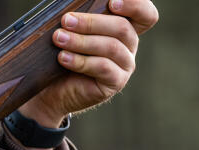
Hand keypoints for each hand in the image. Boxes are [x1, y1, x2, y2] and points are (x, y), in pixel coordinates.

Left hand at [20, 0, 158, 127]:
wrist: (53, 92)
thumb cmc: (63, 57)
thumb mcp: (74, 34)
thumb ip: (82, 19)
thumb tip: (74, 10)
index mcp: (125, 29)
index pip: (145, 14)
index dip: (135, 5)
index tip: (112, 2)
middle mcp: (129, 46)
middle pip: (122, 27)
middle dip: (91, 22)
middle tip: (66, 20)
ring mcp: (125, 65)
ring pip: (111, 47)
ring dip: (81, 41)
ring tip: (59, 38)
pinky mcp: (115, 82)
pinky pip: (102, 67)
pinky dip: (80, 61)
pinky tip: (63, 57)